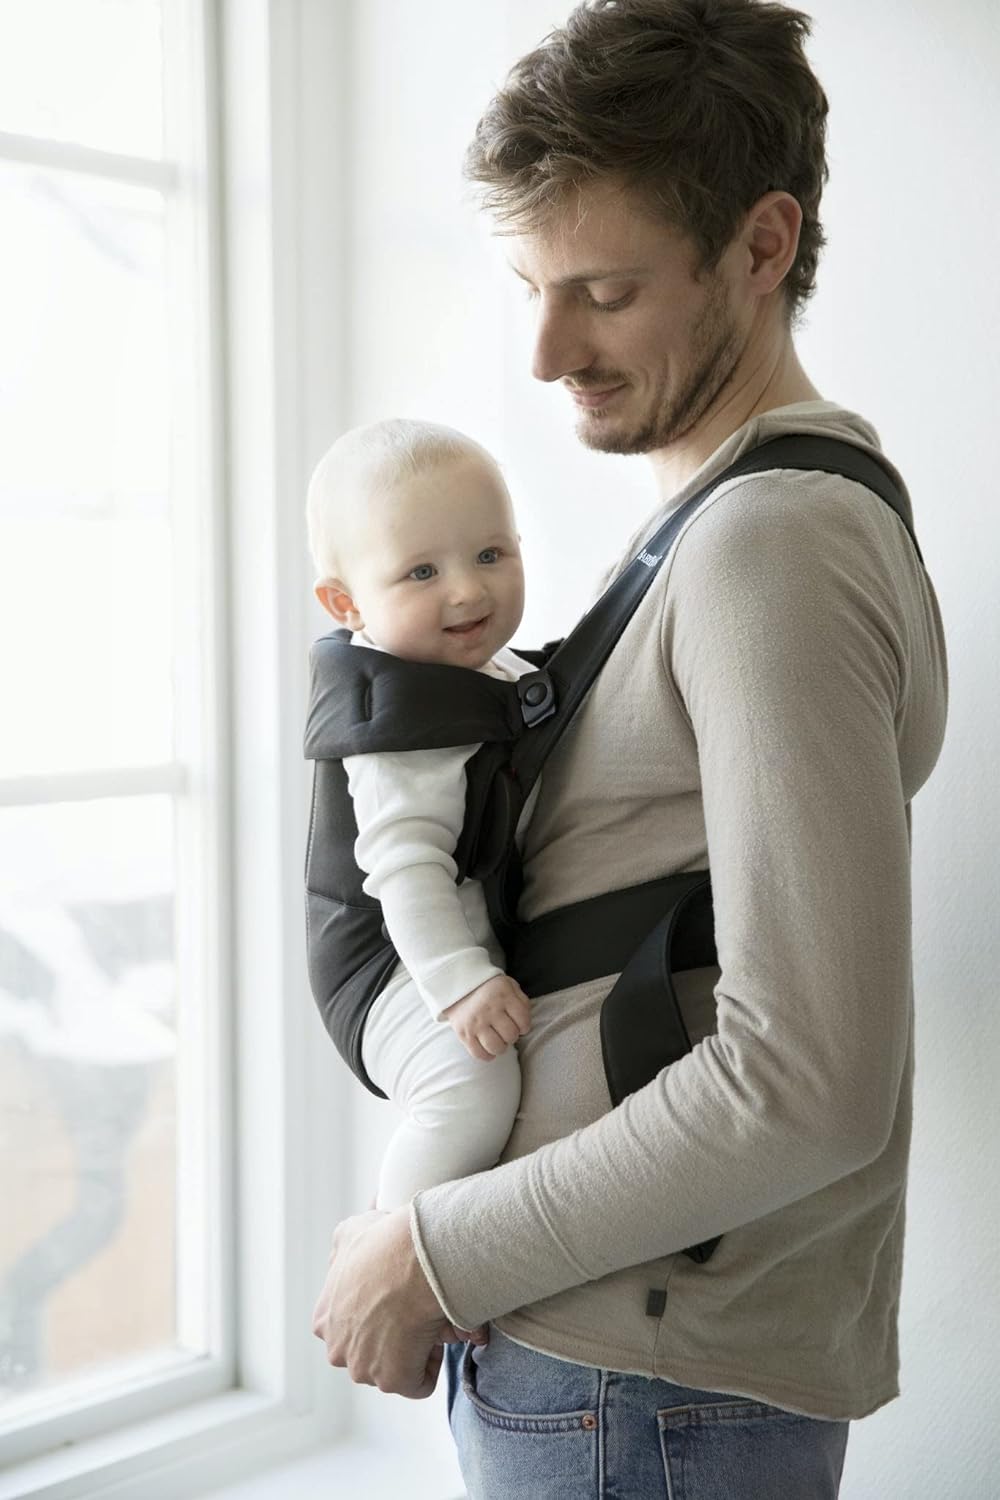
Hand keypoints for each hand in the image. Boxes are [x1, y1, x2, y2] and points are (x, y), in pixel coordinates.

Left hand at [311, 1207, 487, 1396]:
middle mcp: (337, 1350)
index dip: (376, 1312)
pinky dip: (431, 1364)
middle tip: (414, 1308)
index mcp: (323, 1320)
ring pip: (393, 1366)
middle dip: (392, 1336)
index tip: (395, 1296)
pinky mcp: (392, 1382)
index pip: (349, 1326)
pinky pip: (418, 1382)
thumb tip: (351, 1236)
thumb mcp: (351, 1231)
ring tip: (426, 1318)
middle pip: (369, 1352)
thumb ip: (343, 1244)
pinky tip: (434, 1336)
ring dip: (412, 1349)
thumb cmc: (384, 1244)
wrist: (412, 1260)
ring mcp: (362, 1370)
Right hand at [440, 974, 531, 1061]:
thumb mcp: (509, 986)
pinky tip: (487, 1045)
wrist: (459, 987)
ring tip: (497, 1038)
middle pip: (511, 1036)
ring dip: (501, 1046)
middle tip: (505, 1030)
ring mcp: (475, 1023)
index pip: (524, 1022)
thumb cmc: (490, 990)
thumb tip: (525, 1023)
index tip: (518, 1023)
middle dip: (511, 1036)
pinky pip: (480, 1054)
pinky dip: (487, 1054)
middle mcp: (489, 1009)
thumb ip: (522, 1002)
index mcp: (503, 995)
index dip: (524, 1026)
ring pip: (497, 1048)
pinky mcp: (464, 1034)